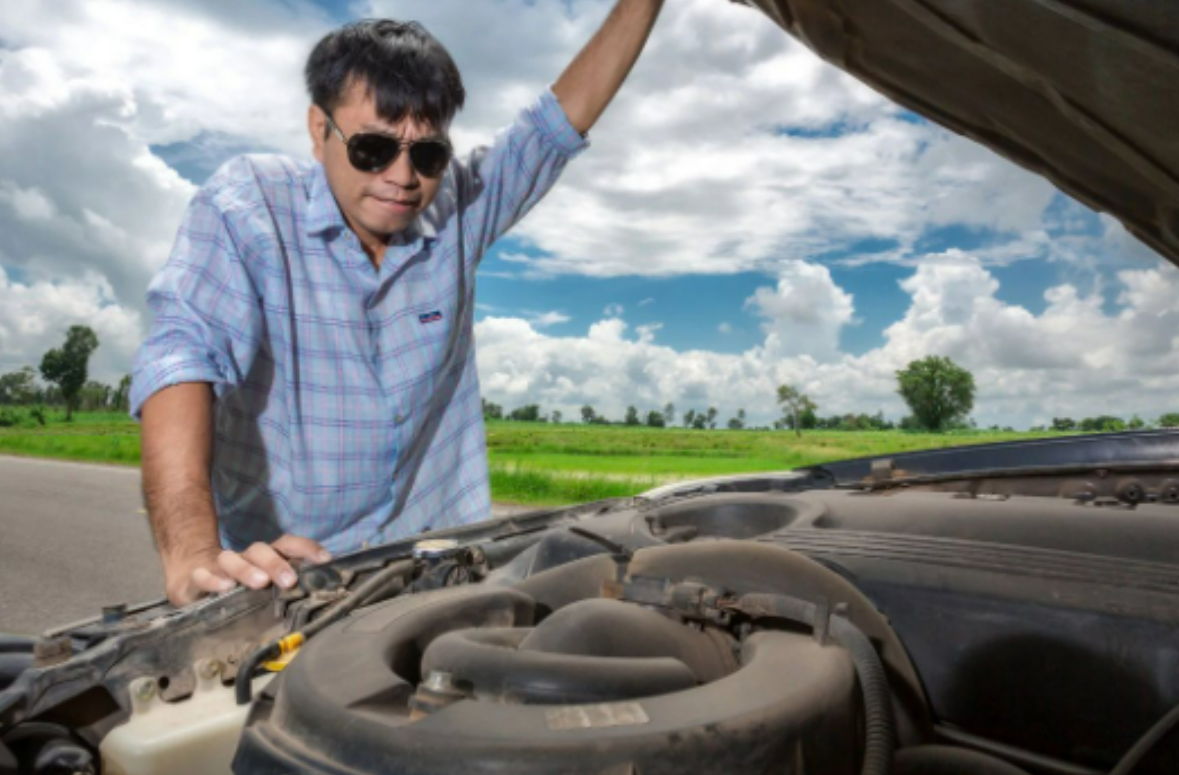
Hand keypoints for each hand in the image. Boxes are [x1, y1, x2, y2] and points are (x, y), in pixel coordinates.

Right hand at [164, 534, 331, 605]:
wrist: (191, 578)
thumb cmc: (239, 586)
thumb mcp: (266, 587)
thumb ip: (290, 586)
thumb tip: (324, 589)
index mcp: (266, 558)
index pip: (287, 544)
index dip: (307, 548)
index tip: (325, 560)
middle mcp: (245, 558)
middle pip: (260, 550)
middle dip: (276, 563)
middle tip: (289, 580)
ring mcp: (219, 566)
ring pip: (231, 558)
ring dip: (246, 569)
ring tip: (259, 583)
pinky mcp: (196, 578)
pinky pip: (202, 575)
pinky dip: (212, 580)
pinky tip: (223, 588)